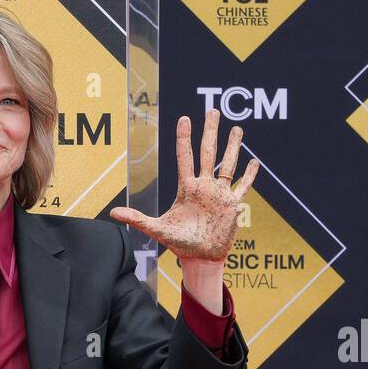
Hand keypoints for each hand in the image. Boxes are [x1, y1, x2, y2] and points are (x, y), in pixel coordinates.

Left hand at [109, 108, 257, 261]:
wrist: (200, 258)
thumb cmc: (179, 244)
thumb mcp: (157, 230)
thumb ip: (137, 219)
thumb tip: (113, 213)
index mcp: (187, 188)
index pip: (185, 157)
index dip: (184, 138)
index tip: (184, 118)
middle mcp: (204, 187)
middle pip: (208, 153)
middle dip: (210, 132)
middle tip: (213, 110)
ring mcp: (219, 194)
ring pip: (228, 165)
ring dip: (233, 147)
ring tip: (237, 128)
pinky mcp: (232, 205)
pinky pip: (243, 186)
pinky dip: (250, 175)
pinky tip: (255, 162)